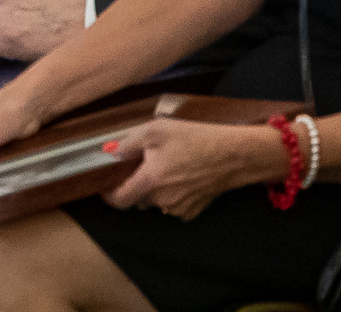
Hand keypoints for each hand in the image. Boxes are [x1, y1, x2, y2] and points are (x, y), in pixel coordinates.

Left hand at [100, 120, 279, 220]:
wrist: (235, 154)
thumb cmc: (197, 139)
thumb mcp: (156, 130)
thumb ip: (128, 141)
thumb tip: (109, 151)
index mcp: (151, 182)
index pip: (119, 200)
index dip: (108, 194)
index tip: (105, 184)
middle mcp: (163, 201)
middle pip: (137, 199)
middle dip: (134, 184)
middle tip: (141, 164)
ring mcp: (180, 208)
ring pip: (154, 202)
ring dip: (153, 189)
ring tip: (165, 166)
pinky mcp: (194, 210)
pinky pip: (172, 205)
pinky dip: (170, 194)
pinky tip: (180, 175)